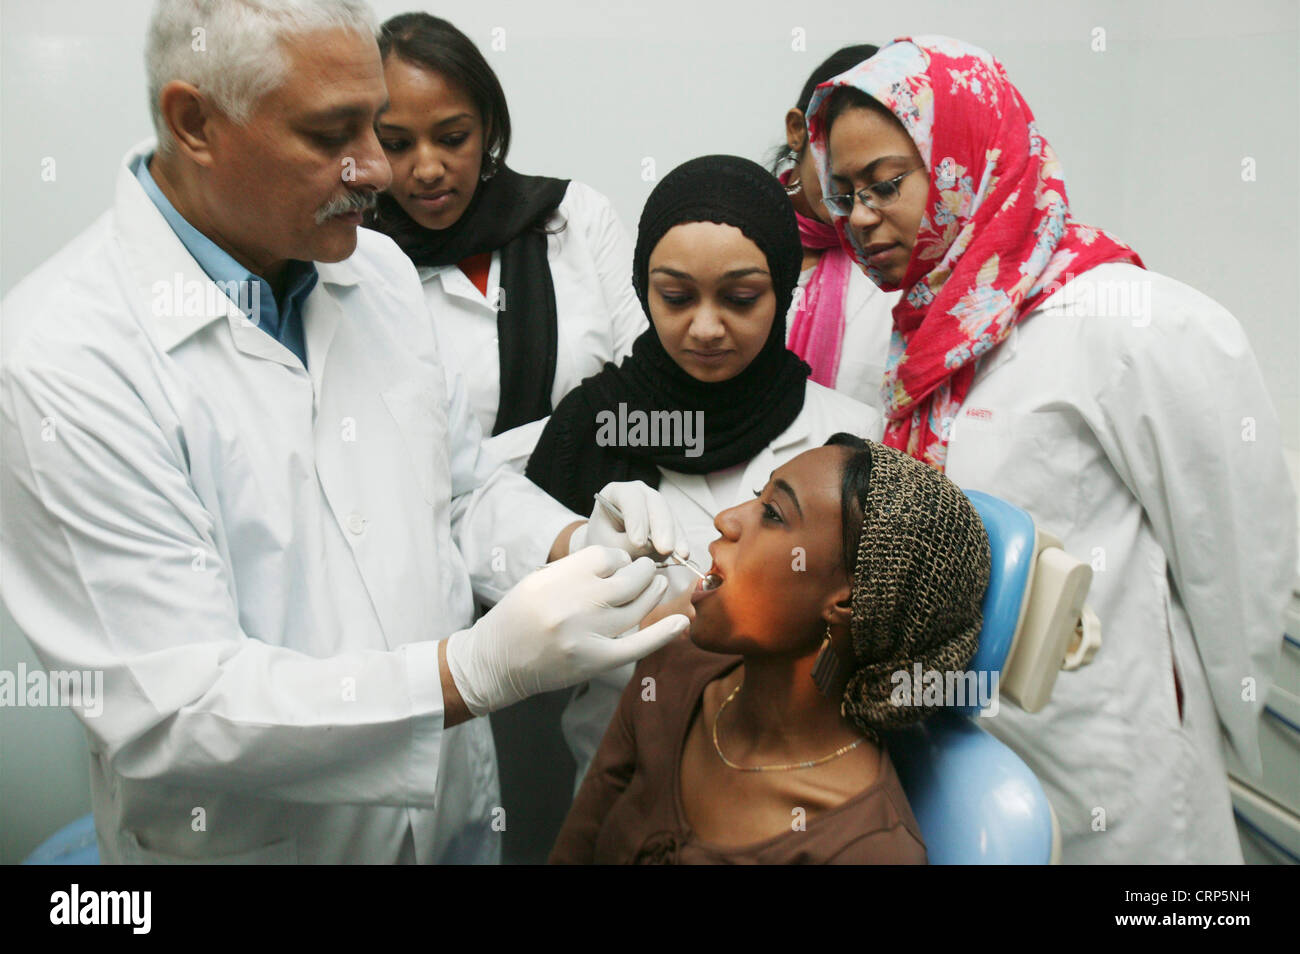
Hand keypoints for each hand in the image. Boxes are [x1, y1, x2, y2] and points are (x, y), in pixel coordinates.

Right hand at [444, 546, 689, 715]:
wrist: (495, 662)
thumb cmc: (517, 616)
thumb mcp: (538, 579)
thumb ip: (576, 569)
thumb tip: (622, 561)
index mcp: (556, 578)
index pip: (607, 556)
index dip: (619, 557)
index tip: (619, 563)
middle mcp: (572, 605)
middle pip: (628, 580)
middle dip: (643, 571)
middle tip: (647, 569)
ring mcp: (585, 636)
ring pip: (635, 608)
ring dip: (653, 593)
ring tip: (658, 584)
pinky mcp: (593, 662)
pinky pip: (636, 646)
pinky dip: (663, 634)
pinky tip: (681, 622)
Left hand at [569, 481, 689, 562]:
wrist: (607, 544)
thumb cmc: (603, 541)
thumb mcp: (607, 544)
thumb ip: (625, 544)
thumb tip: (650, 546)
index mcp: (616, 492)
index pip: (629, 498)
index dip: (636, 519)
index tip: (638, 543)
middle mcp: (638, 492)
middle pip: (655, 503)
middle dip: (661, 528)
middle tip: (664, 549)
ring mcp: (655, 502)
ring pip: (668, 514)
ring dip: (674, 536)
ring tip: (679, 555)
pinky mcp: (666, 517)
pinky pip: (676, 527)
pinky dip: (680, 541)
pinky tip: (684, 555)